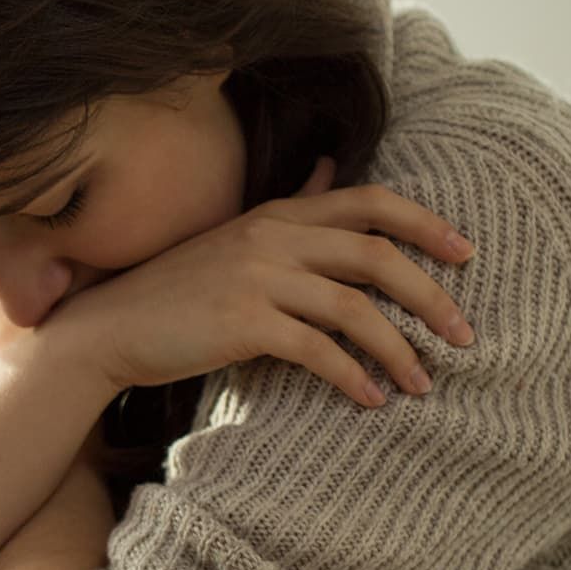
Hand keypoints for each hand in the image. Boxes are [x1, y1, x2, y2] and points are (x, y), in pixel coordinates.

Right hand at [44, 159, 478, 407]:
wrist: (104, 329)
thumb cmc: (171, 292)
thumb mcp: (232, 238)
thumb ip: (287, 209)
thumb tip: (327, 170)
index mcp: (274, 215)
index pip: (368, 202)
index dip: (425, 224)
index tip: (466, 254)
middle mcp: (271, 238)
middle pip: (377, 256)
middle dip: (432, 296)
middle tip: (465, 335)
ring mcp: (256, 279)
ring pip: (356, 309)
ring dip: (401, 349)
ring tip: (424, 383)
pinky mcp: (242, 323)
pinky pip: (318, 350)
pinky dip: (353, 377)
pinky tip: (371, 400)